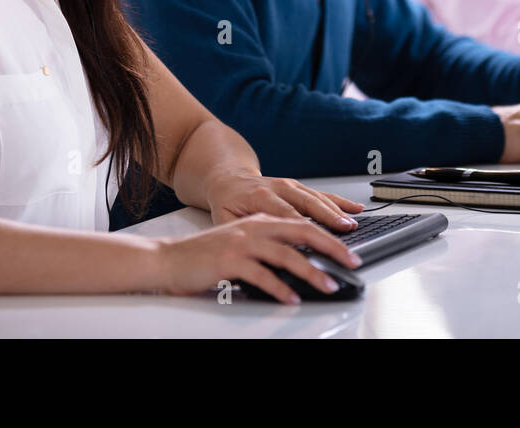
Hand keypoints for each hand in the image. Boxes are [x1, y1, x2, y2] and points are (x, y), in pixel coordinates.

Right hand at [152, 213, 361, 304]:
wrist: (168, 258)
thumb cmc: (205, 255)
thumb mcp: (242, 244)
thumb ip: (269, 248)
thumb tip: (302, 263)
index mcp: (260, 221)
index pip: (303, 223)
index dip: (329, 234)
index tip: (349, 247)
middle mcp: (254, 227)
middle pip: (302, 232)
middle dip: (331, 248)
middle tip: (351, 262)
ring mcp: (242, 243)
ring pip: (286, 254)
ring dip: (311, 272)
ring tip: (328, 285)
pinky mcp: (229, 261)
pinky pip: (262, 275)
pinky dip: (280, 289)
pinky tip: (292, 299)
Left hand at [204, 168, 364, 230]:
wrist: (229, 179)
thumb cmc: (227, 202)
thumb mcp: (224, 219)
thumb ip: (240, 234)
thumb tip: (253, 252)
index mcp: (261, 196)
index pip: (287, 216)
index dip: (303, 230)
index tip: (318, 243)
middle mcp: (279, 187)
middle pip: (309, 207)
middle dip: (330, 221)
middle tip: (347, 234)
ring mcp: (291, 185)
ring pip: (319, 199)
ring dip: (338, 212)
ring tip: (354, 225)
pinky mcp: (299, 186)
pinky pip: (323, 194)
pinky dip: (340, 201)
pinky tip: (356, 208)